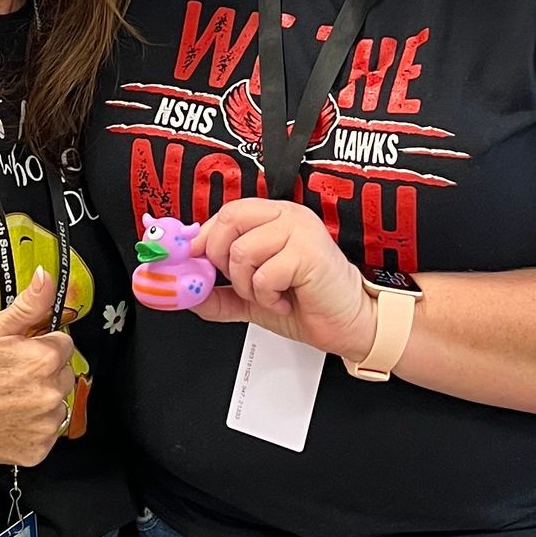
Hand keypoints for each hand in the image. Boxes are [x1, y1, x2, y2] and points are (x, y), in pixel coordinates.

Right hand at [0, 270, 78, 464]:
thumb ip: (28, 304)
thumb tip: (46, 279)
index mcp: (43, 359)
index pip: (64, 344)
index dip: (43, 346)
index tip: (24, 353)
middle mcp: (50, 392)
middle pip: (64, 374)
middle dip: (45, 373)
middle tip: (14, 376)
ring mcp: (45, 423)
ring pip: (58, 404)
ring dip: (42, 401)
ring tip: (11, 398)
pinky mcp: (38, 448)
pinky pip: (47, 432)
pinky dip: (33, 428)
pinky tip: (11, 418)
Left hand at [192, 200, 375, 360]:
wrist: (348, 323)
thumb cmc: (309, 303)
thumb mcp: (253, 298)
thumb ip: (219, 294)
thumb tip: (187, 293)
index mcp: (274, 217)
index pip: (226, 213)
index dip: (203, 239)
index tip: (192, 262)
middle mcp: (287, 216)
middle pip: (228, 220)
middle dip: (221, 260)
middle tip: (241, 284)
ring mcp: (300, 231)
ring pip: (242, 252)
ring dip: (248, 285)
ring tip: (270, 295)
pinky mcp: (308, 253)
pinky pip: (264, 275)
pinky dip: (267, 297)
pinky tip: (285, 300)